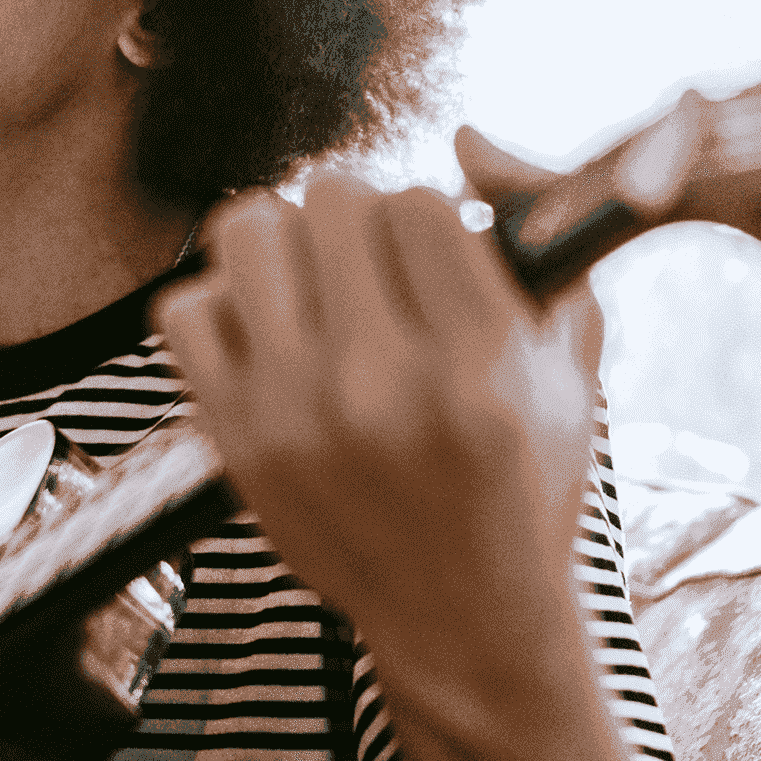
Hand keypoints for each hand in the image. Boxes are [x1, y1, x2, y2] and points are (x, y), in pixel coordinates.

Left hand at [151, 164, 597, 673]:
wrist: (464, 619)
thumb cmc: (524, 483)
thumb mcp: (573, 369)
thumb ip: (542, 243)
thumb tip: (470, 141)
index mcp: (479, 365)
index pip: (418, 204)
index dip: (427, 217)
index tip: (431, 253)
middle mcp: (382, 386)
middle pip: (330, 201)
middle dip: (356, 219)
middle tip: (370, 264)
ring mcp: (297, 415)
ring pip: (247, 232)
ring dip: (283, 241)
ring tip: (313, 280)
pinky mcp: (236, 440)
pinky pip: (187, 307)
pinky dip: (223, 305)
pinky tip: (269, 334)